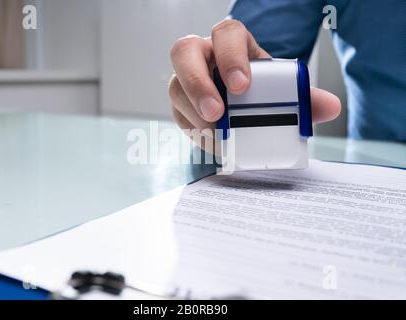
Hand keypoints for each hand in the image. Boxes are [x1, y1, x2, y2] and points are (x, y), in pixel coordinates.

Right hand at [169, 19, 340, 151]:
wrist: (240, 103)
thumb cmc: (258, 89)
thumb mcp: (279, 88)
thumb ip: (303, 96)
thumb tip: (330, 107)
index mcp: (232, 43)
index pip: (225, 34)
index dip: (230, 56)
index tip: (242, 86)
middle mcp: (204, 55)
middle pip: (184, 52)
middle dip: (197, 82)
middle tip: (217, 113)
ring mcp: (187, 79)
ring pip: (175, 86)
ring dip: (193, 112)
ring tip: (215, 134)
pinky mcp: (181, 104)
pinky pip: (178, 114)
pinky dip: (195, 131)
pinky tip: (213, 143)